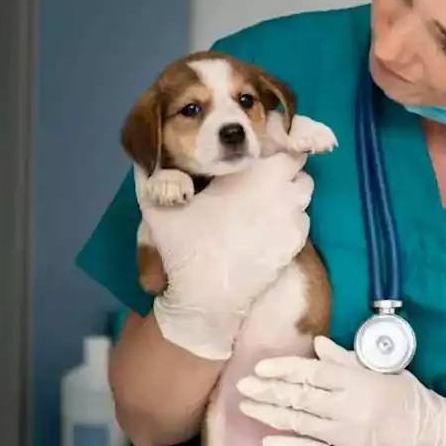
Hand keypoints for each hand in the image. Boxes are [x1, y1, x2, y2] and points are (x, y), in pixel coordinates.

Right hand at [136, 152, 313, 360]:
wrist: (208, 298)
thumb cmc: (186, 246)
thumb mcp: (159, 207)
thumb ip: (152, 179)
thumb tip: (143, 161)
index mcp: (258, 173)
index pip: (284, 146)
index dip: (273, 148)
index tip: (257, 155)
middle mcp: (284, 193)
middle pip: (298, 169)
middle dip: (282, 170)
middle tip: (257, 180)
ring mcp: (294, 221)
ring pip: (303, 196)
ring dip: (288, 195)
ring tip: (262, 205)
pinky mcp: (296, 246)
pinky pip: (301, 222)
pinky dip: (289, 220)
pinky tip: (266, 229)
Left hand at [236, 336, 445, 445]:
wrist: (435, 440)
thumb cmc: (409, 399)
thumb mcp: (383, 371)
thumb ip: (347, 360)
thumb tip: (318, 344)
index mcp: (359, 382)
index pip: (313, 372)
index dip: (284, 369)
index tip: (261, 367)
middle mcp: (351, 408)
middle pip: (301, 397)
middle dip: (268, 390)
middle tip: (243, 385)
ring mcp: (349, 436)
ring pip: (301, 423)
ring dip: (271, 415)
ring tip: (248, 407)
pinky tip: (269, 441)